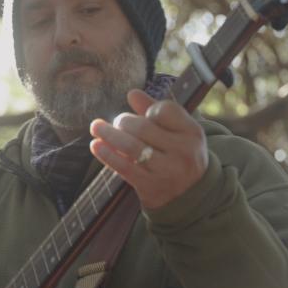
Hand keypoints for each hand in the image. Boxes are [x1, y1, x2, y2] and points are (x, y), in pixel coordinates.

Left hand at [89, 89, 207, 209]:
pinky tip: (95, 145)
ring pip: (131, 147)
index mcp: (192, 132)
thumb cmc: (178, 154)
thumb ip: (156, 111)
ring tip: (96, 127)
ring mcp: (166, 170)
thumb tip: (132, 93)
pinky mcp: (150, 186)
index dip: (148, 109)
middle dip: (123, 121)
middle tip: (116, 121)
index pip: (164, 110)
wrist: (189, 194)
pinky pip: (124, 167)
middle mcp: (183, 151)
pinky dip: (107, 155)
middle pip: (143, 128)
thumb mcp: (177, 131)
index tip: (143, 115)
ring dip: (109, 134)